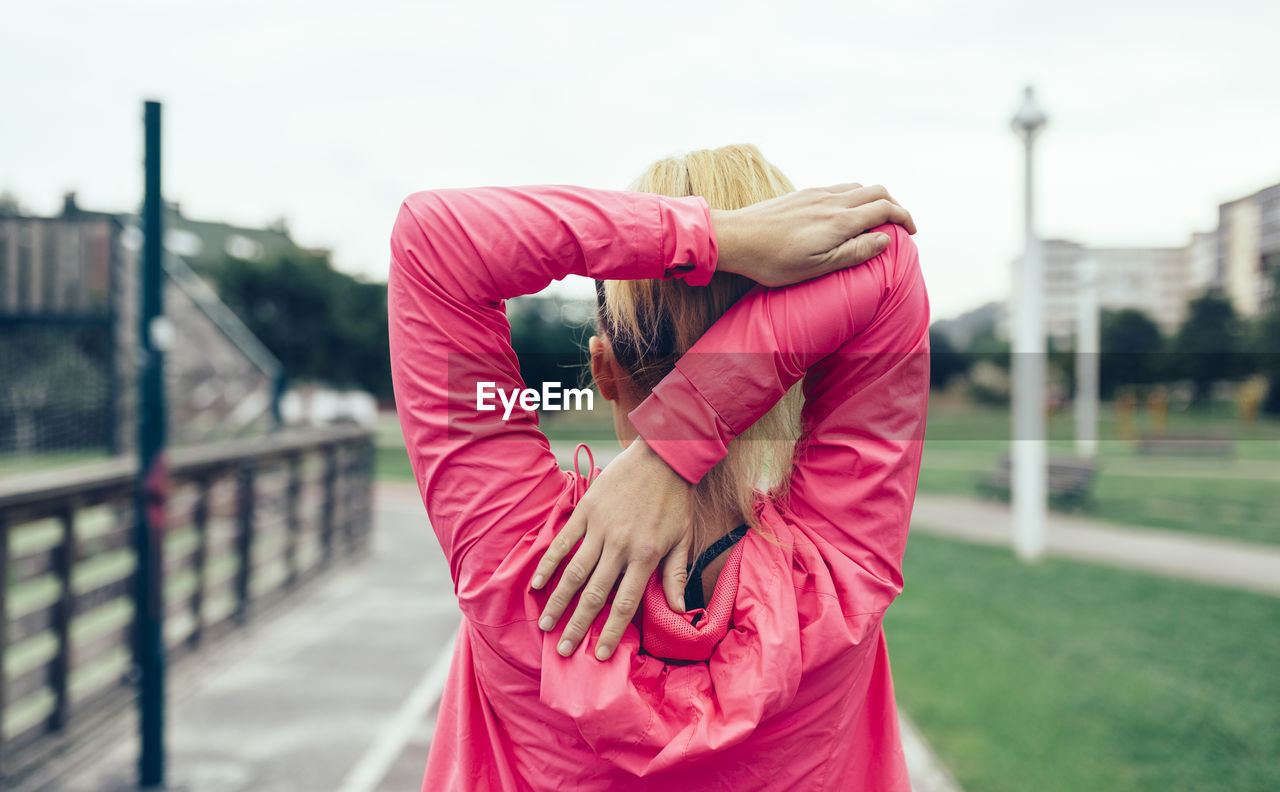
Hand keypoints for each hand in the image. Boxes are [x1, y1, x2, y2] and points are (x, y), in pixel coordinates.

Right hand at [530, 438, 692, 660]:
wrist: (664, 455)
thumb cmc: (675, 499)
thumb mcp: (683, 539)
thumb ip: (675, 575)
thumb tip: (679, 611)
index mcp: (646, 556)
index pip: (625, 603)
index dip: (612, 632)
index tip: (599, 654)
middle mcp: (621, 546)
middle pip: (595, 594)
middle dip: (579, 625)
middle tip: (564, 650)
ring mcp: (601, 528)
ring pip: (575, 572)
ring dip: (559, 601)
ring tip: (546, 625)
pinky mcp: (586, 511)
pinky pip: (564, 541)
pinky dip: (549, 563)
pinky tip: (538, 584)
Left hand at [710, 183, 916, 286]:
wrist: (737, 238)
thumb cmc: (775, 261)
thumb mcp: (819, 266)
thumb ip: (855, 252)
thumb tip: (885, 239)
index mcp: (840, 220)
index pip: (885, 209)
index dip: (904, 218)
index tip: (911, 232)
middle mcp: (832, 201)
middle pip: (876, 191)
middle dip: (894, 205)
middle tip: (899, 224)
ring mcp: (816, 194)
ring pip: (857, 187)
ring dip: (873, 199)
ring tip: (875, 219)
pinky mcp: (802, 194)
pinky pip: (838, 188)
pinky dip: (853, 196)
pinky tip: (845, 212)